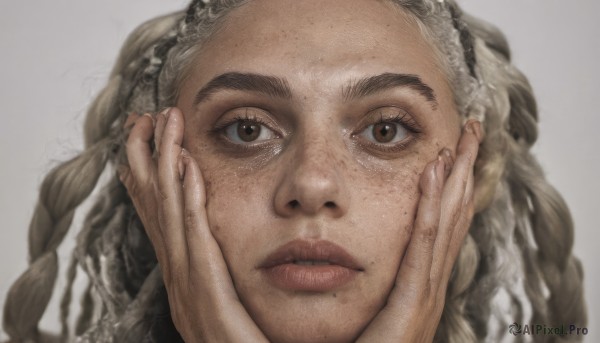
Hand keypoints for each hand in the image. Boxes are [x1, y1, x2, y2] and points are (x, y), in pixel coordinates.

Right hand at [119, 108, 267, 342]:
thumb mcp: (225, 304)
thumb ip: (220, 275)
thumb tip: (221, 247)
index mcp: (182, 278)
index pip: (159, 217)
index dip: (147, 175)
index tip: (146, 138)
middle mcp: (177, 278)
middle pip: (154, 207)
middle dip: (146, 157)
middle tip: (144, 116)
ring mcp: (187, 287)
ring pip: (170, 213)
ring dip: (165, 163)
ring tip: (165, 123)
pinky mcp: (207, 295)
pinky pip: (196, 239)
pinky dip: (189, 201)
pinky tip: (189, 167)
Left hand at [356, 120, 481, 341]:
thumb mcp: (361, 311)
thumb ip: (353, 281)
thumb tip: (336, 253)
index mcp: (417, 287)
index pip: (439, 227)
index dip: (448, 188)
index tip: (449, 151)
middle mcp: (428, 286)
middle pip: (452, 218)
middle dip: (465, 173)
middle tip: (474, 131)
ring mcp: (426, 295)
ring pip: (446, 224)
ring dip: (457, 180)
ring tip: (464, 140)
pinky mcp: (413, 304)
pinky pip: (424, 246)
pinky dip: (432, 208)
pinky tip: (435, 173)